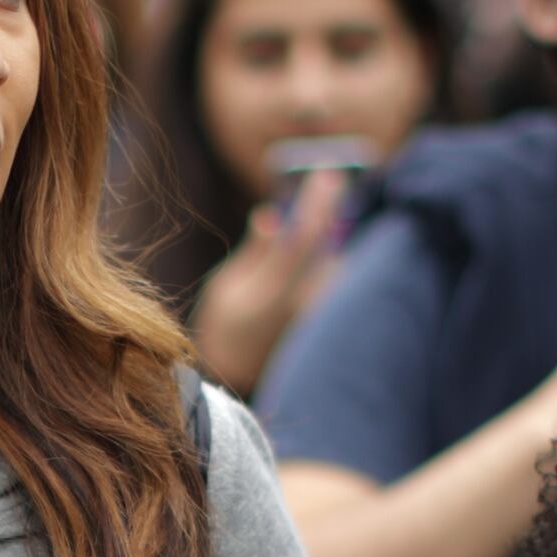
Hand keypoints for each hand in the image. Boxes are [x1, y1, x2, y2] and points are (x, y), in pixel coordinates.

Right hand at [193, 172, 350, 399]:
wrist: (237, 382)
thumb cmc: (223, 333)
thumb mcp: (226, 288)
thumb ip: (256, 251)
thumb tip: (273, 217)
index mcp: (276, 291)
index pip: (307, 235)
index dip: (318, 201)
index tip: (326, 175)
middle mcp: (304, 302)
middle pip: (327, 244)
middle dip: (328, 214)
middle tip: (332, 182)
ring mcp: (317, 315)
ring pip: (333, 262)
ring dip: (327, 242)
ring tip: (316, 229)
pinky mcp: (324, 323)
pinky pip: (333, 282)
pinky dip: (328, 264)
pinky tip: (316, 263)